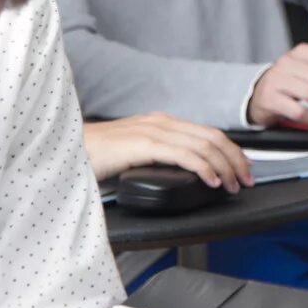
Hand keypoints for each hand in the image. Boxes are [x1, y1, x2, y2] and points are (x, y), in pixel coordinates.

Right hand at [84, 114, 252, 190]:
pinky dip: (205, 168)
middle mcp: (161, 123)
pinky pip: (185, 156)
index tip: (243, 169)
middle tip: (246, 180)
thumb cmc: (93, 156)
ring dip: (225, 167)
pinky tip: (213, 182)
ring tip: (233, 185)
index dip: (231, 151)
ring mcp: (153, 131)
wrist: (61, 149)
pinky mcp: (143, 144)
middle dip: (236, 159)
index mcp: (161, 123)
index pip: (208, 134)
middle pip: (213, 137)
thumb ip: (157, 159)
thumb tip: (185, 175)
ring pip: (205, 145)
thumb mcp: (134, 155)